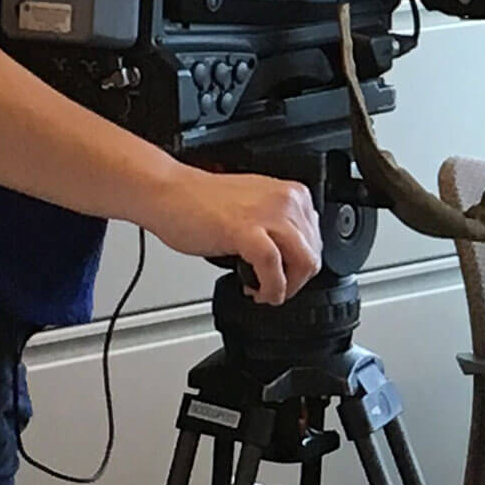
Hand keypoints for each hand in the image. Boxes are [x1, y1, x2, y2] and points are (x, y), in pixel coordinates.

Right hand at [144, 166, 321, 304]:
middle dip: (295, 281)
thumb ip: (275, 226)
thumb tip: (289, 257)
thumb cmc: (200, 202)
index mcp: (291, 194)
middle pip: (313, 255)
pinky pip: (273, 269)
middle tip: (273, 289)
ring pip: (303, 263)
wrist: (168, 192)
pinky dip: (270, 288)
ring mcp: (268, 215)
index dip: (301, 266)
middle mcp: (285, 201)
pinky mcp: (246, 231)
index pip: (316, 240)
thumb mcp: (254, 208)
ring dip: (285, 288)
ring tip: (264, 292)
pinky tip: (257, 292)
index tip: (286, 276)